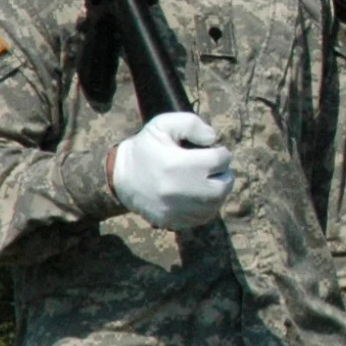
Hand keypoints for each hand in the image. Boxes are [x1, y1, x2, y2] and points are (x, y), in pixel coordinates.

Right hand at [111, 111, 233, 230]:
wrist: (120, 177)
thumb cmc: (145, 147)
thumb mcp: (163, 124)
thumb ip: (192, 124)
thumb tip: (213, 138)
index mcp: (177, 164)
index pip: (220, 160)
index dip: (221, 153)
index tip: (212, 151)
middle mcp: (178, 190)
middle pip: (223, 185)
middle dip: (224, 174)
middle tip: (216, 168)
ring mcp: (175, 209)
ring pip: (215, 204)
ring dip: (219, 190)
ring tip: (209, 180)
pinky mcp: (173, 221)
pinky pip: (202, 218)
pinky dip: (208, 206)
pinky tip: (200, 195)